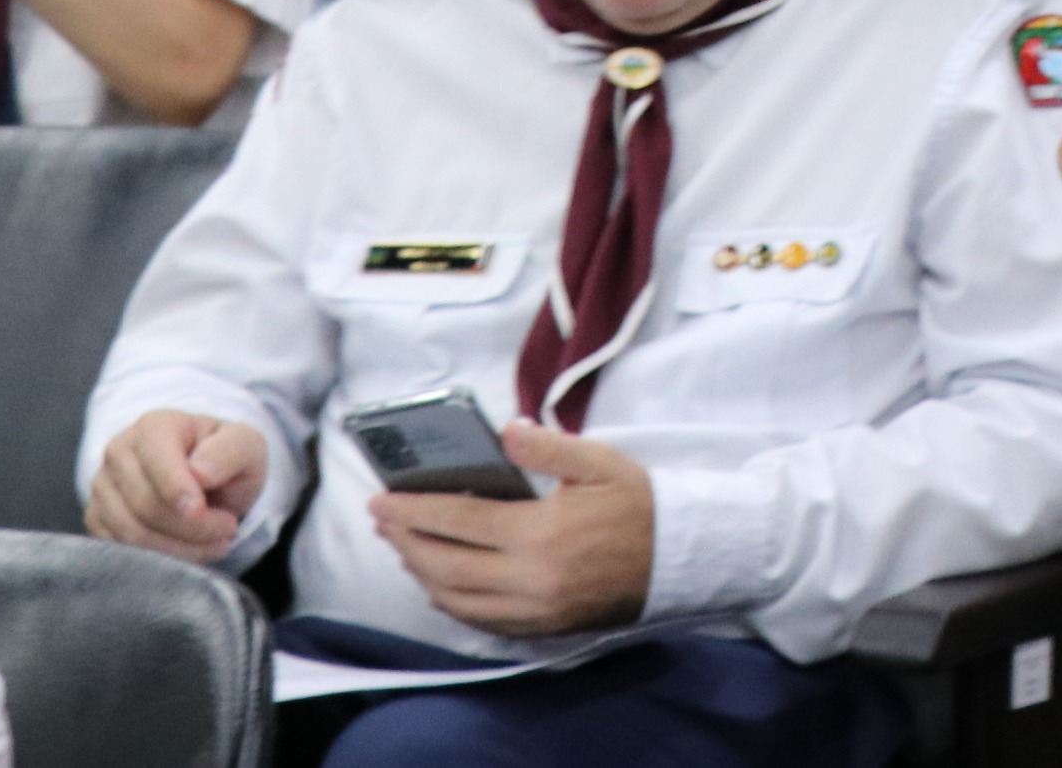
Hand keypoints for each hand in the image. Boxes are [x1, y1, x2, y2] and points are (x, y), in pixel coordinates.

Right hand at [88, 410, 269, 562]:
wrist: (205, 477)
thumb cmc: (224, 458)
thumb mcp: (244, 445)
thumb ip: (228, 452)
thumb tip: (199, 473)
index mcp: (155, 425)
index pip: (157, 460)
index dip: (177, 489)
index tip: (201, 511)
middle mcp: (119, 451)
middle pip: (145, 504)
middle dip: (193, 526)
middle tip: (228, 528)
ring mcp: (102, 486)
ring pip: (131, 532)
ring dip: (181, 547)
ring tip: (216, 542)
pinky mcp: (98, 518)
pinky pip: (121, 550)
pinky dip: (162, 558)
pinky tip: (191, 550)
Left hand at [371, 421, 654, 638]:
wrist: (679, 558)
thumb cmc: (638, 504)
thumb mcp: (599, 462)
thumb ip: (547, 447)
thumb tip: (505, 433)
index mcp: (541, 534)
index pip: (459, 522)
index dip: (414, 511)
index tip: (382, 500)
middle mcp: (530, 580)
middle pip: (446, 566)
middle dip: (406, 543)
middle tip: (382, 522)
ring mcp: (534, 611)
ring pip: (456, 600)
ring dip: (421, 574)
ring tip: (404, 548)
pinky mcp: (542, 629)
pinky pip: (481, 622)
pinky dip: (450, 603)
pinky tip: (439, 584)